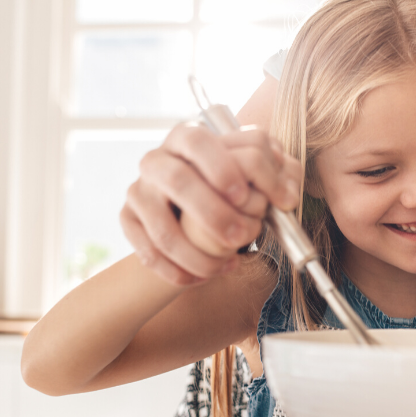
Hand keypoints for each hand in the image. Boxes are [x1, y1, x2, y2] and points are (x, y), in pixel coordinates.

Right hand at [121, 123, 301, 284]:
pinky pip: (147, 252)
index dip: (223, 167)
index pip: (200, 141)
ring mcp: (139, 190)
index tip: (248, 195)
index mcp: (188, 137)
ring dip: (196, 253)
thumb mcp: (257, 173)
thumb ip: (278, 175)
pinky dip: (176, 271)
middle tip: (242, 236)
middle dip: (212, 213)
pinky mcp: (128, 219)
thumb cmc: (230, 187)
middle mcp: (157, 160)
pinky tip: (201, 278)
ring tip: (227, 265)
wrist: (190, 211)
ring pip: (161, 226)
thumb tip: (287, 196)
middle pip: (177, 180)